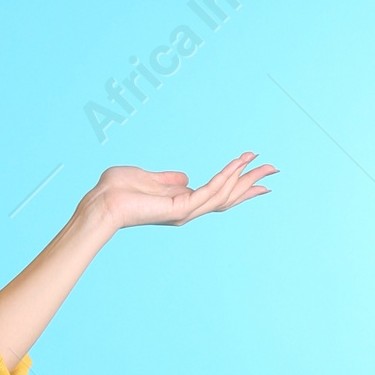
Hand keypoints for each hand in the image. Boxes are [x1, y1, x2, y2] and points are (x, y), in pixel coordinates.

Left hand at [90, 151, 275, 233]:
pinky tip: (238, 164)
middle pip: (227, 197)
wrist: (100, 202)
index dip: (237, 185)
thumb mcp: (148, 179)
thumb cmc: (116, 190)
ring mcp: (184, 212)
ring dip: (244, 176)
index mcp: (179, 204)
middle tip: (274, 168)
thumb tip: (185, 178)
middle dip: (250, 183)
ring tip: (264, 162)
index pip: (216, 195)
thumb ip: (168, 181)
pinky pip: (210, 190)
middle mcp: (185, 211)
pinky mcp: (181, 209)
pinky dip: (225, 176)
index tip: (258, 177)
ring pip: (224, 194)